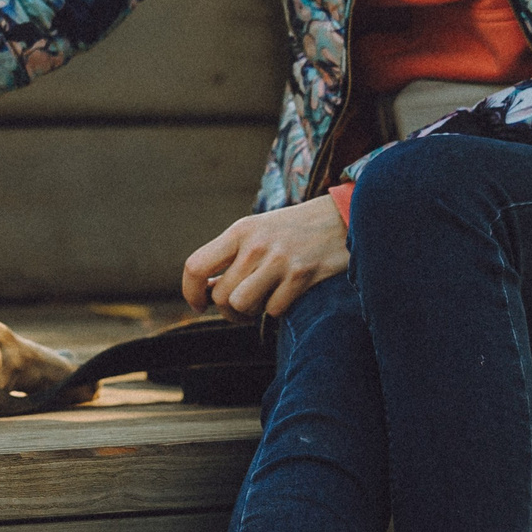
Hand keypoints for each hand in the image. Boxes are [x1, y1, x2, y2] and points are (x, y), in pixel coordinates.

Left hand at [181, 197, 349, 320]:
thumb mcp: (257, 232)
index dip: (191, 292)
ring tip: (261, 304)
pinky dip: (277, 310)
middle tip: (241, 310)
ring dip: (250, 313)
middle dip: (227, 311)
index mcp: (239, 232)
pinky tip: (286, 296)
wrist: (341, 218)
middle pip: (220, 295)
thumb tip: (206, 294)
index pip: (196, 266)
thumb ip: (231, 258)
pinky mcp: (302, 275)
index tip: (199, 305)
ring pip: (242, 305)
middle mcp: (255, 245)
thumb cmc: (292, 231)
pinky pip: (274, 310)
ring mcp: (279, 260)